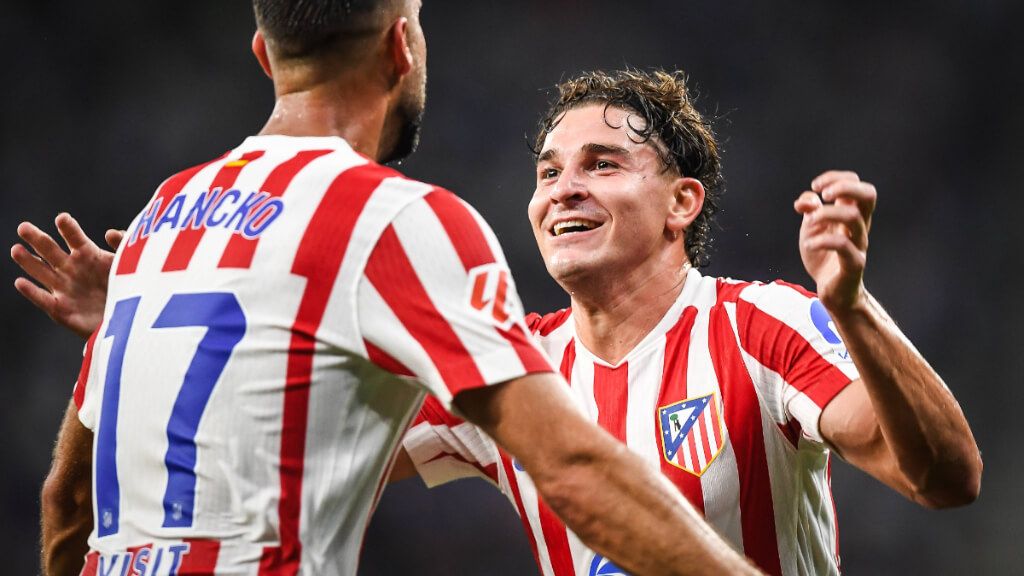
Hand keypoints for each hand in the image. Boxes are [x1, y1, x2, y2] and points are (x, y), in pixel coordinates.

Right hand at [11, 213, 122, 338]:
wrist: (125, 321)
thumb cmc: (127, 289)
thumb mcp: (130, 266)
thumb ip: (123, 247)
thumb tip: (110, 232)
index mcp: (87, 255)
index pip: (74, 237)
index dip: (68, 228)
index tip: (62, 218)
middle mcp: (71, 269)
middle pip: (50, 251)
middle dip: (37, 239)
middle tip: (23, 227)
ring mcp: (63, 288)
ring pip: (41, 272)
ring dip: (28, 261)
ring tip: (16, 249)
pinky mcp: (60, 310)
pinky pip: (43, 299)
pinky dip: (31, 292)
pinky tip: (20, 282)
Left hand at [793, 170, 875, 313]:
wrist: (831, 291)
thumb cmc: (823, 256)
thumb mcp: (811, 228)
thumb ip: (810, 209)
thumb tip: (808, 199)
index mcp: (851, 213)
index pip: (855, 182)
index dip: (835, 178)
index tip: (816, 188)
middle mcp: (860, 225)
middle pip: (869, 194)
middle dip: (844, 187)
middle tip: (824, 196)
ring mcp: (859, 244)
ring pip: (854, 217)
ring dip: (826, 214)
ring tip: (810, 222)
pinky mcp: (854, 263)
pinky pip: (843, 245)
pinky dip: (821, 241)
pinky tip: (809, 244)